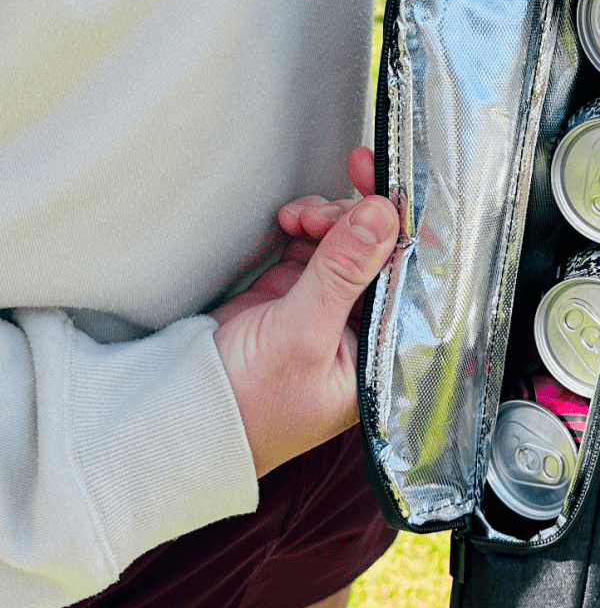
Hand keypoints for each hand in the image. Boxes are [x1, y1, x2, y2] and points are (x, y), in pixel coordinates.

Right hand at [212, 148, 396, 477]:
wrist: (179, 420)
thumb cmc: (247, 407)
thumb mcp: (299, 335)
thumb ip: (342, 273)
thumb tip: (381, 215)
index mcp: (383, 353)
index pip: (411, 281)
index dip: (405, 231)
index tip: (389, 187)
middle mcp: (364, 332)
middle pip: (383, 257)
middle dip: (361, 220)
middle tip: (333, 202)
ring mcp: (329, 314)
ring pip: (349, 247)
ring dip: (330, 222)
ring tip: (300, 221)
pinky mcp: (294, 300)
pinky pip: (315, 250)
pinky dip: (306, 230)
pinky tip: (292, 224)